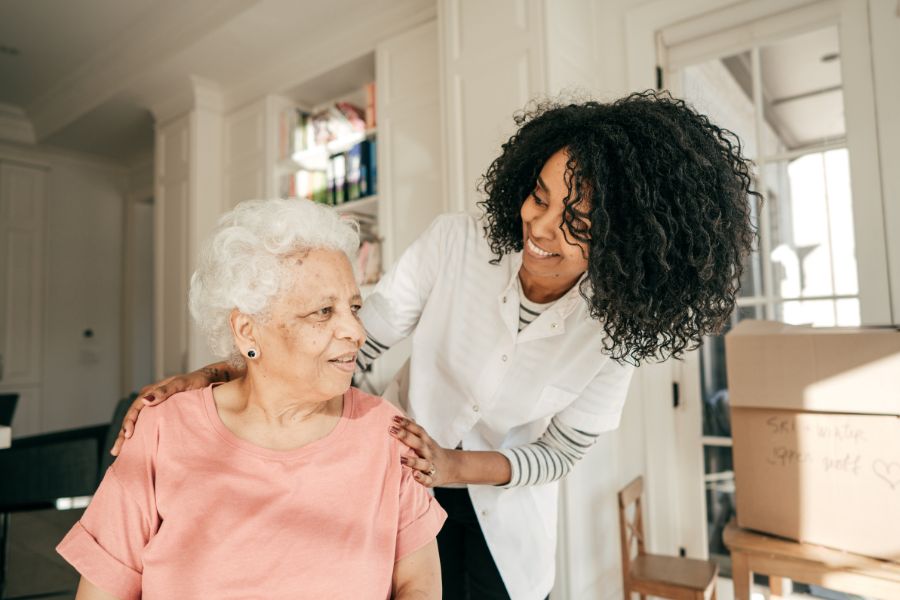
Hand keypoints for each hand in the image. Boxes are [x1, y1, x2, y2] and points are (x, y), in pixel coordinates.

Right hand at [110, 366, 224, 455]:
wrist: (209, 380)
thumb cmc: (197, 381)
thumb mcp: (182, 384)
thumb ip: (165, 390)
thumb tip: (146, 400)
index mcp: (151, 391)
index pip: (135, 408)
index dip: (129, 422)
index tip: (128, 435)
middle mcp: (150, 399)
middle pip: (132, 418)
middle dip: (123, 434)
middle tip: (116, 450)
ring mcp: (155, 408)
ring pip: (138, 424)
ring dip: (128, 437)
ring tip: (118, 453)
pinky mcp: (162, 415)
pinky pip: (148, 426)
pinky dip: (141, 437)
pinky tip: (136, 449)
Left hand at [390, 416, 455, 487]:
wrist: (453, 467)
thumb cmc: (432, 452)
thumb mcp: (426, 440)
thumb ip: (415, 431)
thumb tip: (404, 416)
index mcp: (427, 442)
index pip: (418, 431)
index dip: (407, 424)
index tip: (394, 418)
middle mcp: (429, 453)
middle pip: (419, 443)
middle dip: (405, 436)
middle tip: (391, 430)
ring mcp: (431, 466)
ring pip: (423, 463)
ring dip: (413, 460)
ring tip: (401, 458)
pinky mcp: (432, 479)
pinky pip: (427, 479)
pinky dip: (421, 477)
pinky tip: (414, 475)